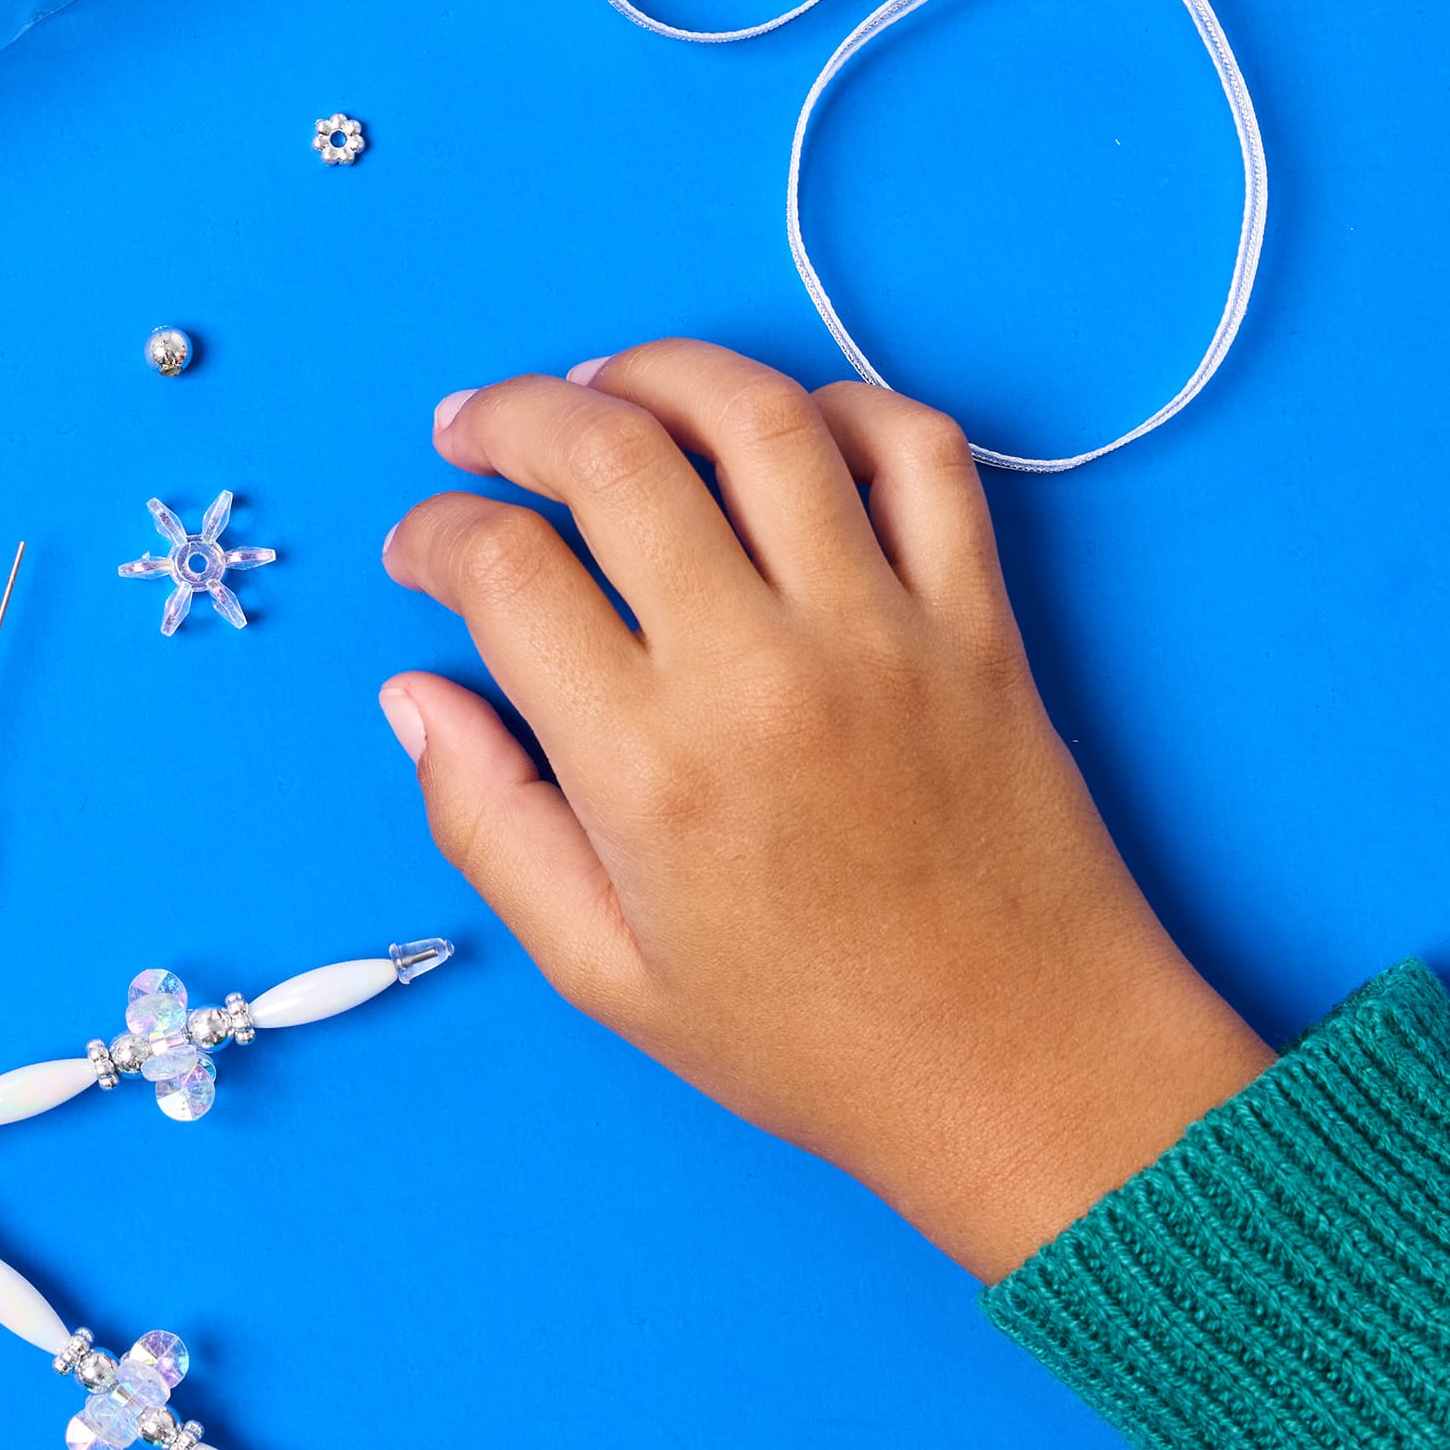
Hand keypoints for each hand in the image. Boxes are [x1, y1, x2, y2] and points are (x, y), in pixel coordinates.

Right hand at [378, 339, 1266, 1279]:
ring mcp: (883, 630)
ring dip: (658, 372)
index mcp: (651, 767)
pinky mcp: (978, 621)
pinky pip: (919, 452)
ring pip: (758, 416)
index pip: (503, 568)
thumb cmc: (815, 1041)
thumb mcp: (602, 969)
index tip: (421, 551)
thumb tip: (416, 697)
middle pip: (611, 454)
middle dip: (515, 416)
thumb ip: (486, 823)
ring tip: (604, 389)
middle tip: (475, 429)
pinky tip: (775, 434)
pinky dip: (842, 406)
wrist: (1033, 1076)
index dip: (431, 534)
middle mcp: (762, 672)